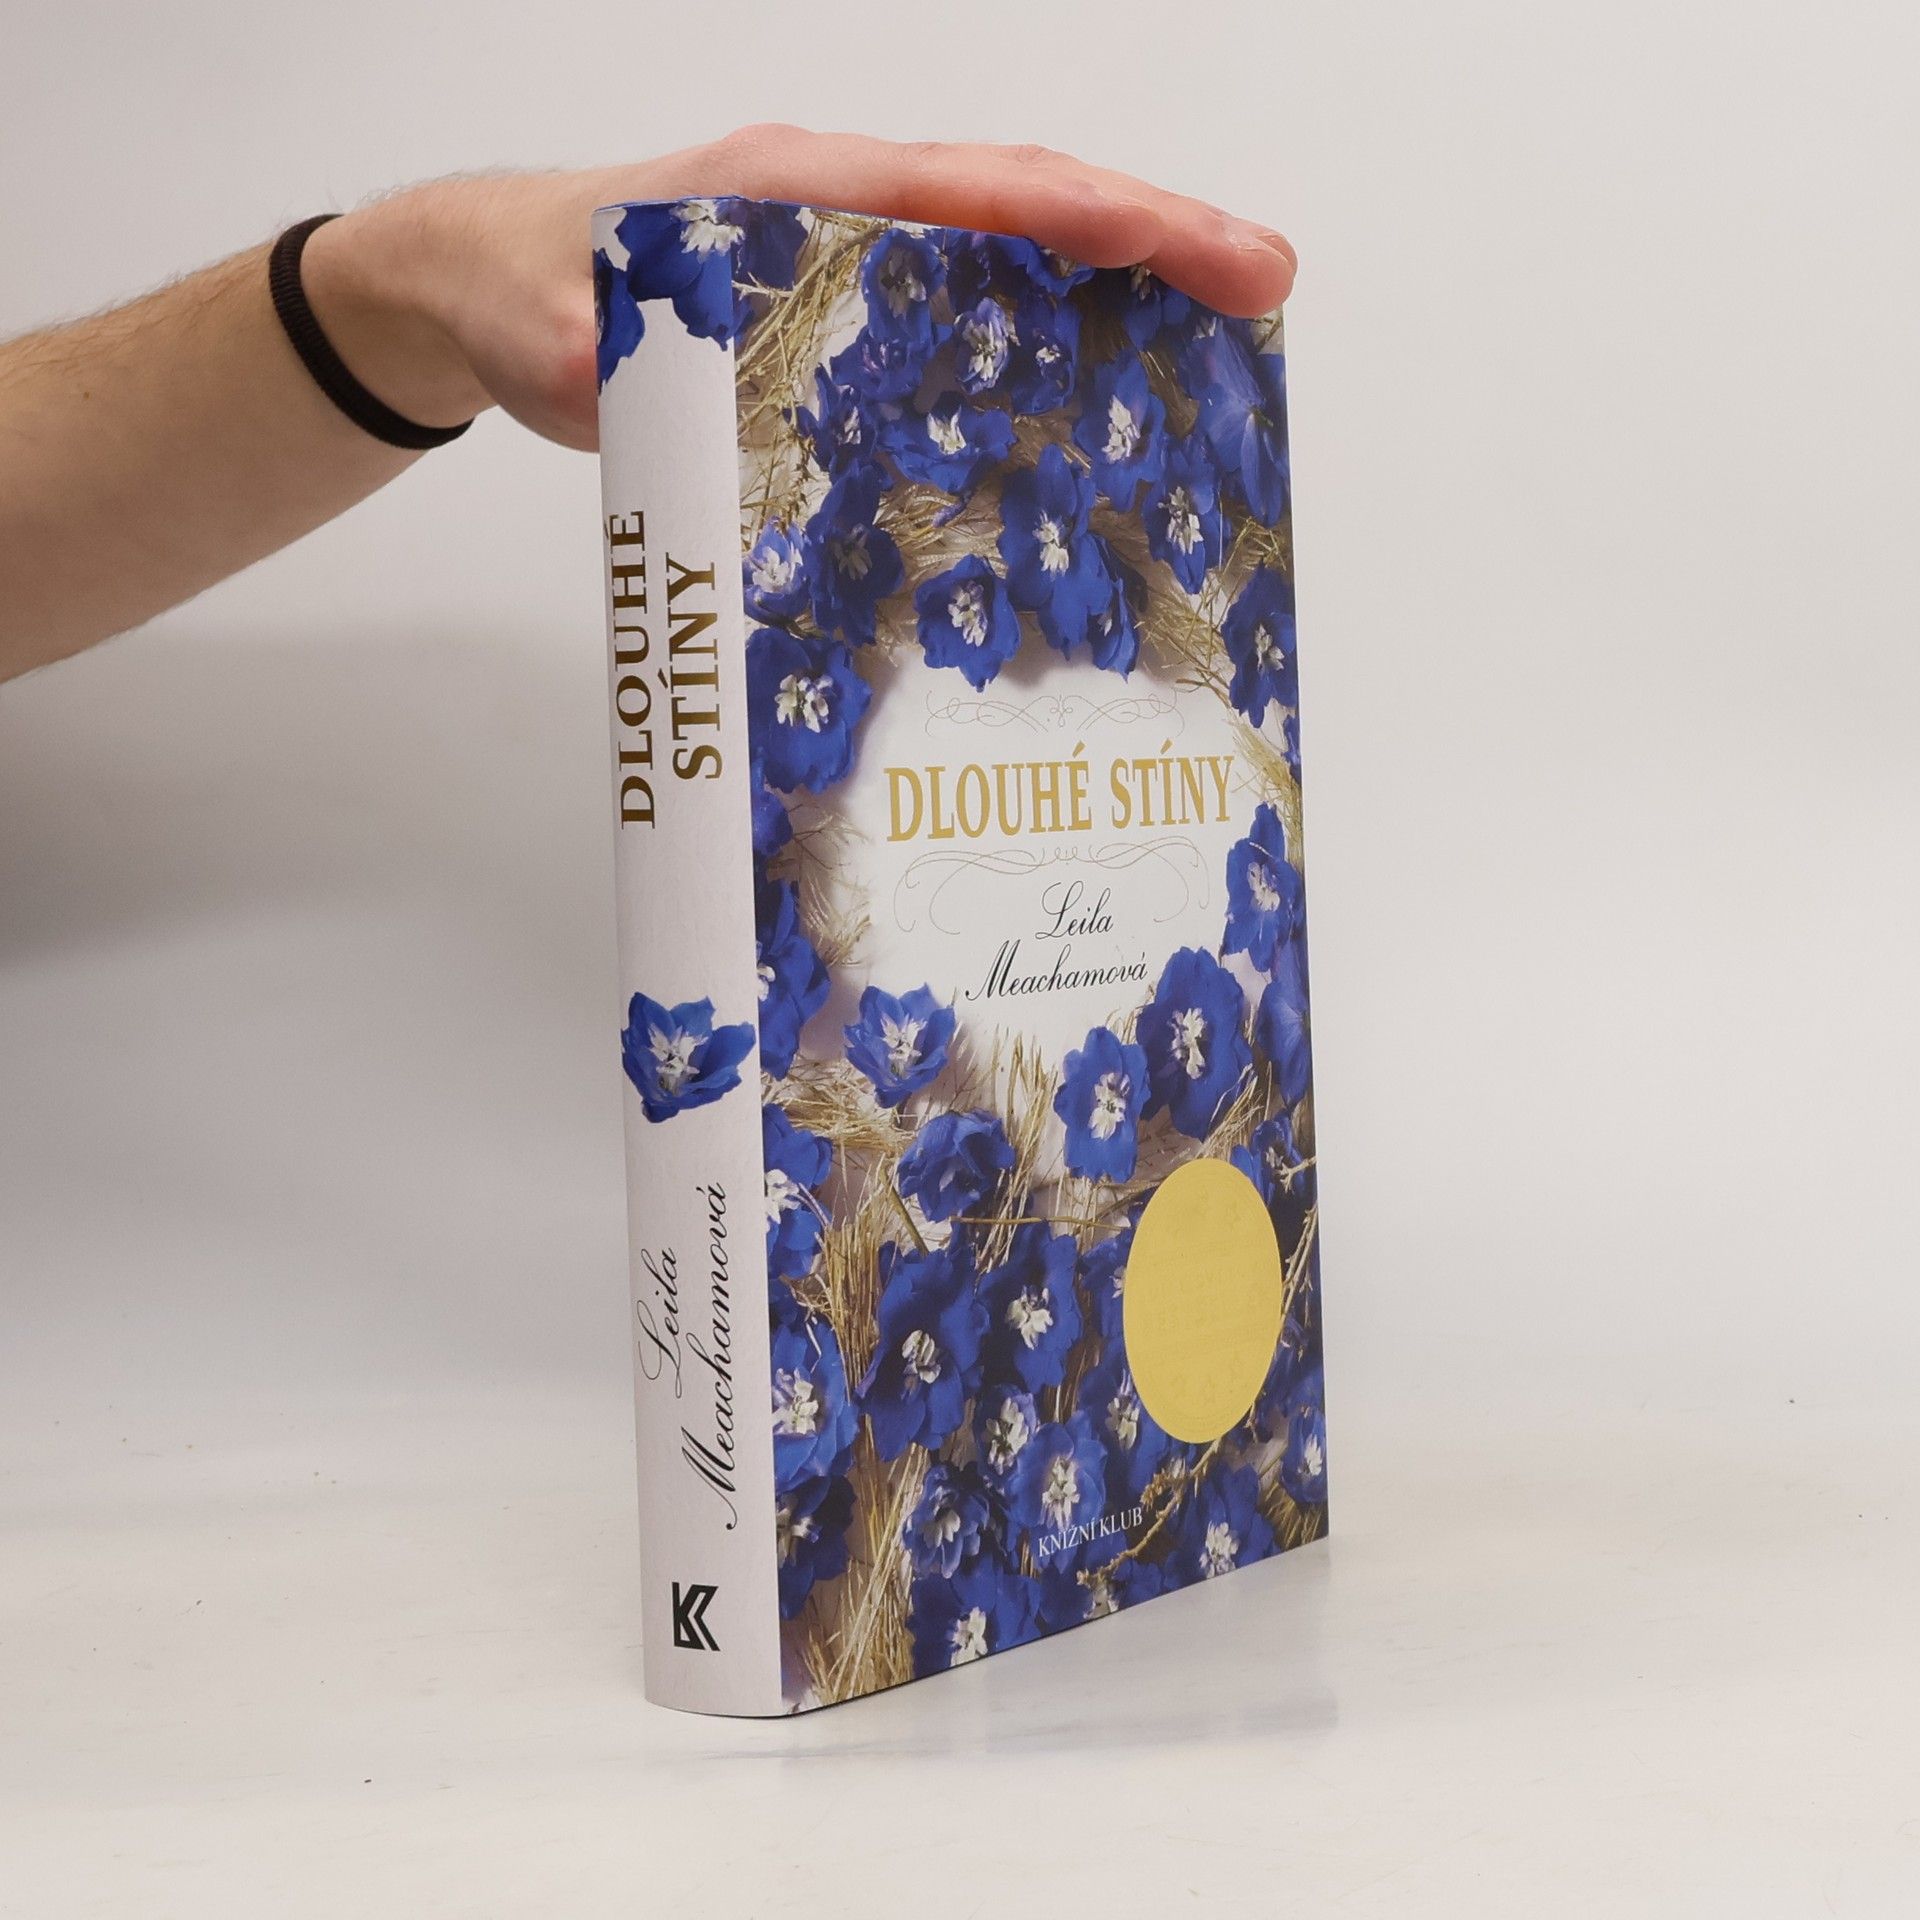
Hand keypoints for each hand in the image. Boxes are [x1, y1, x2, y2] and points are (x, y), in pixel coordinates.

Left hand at [300, 126, 1298, 452]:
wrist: (489, 293)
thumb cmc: (524, 285)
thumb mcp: (542, 324)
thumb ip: (582, 349)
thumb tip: (610, 367)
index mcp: (790, 191)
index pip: (964, 187)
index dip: (1084, 212)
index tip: (1191, 243)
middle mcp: (840, 216)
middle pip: (1023, 212)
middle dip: (1149, 242)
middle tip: (1264, 285)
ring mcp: (851, 268)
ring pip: (1009, 268)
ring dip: (1115, 303)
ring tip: (1225, 358)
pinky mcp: (845, 326)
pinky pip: (965, 329)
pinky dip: (1041, 355)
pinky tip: (1098, 421)